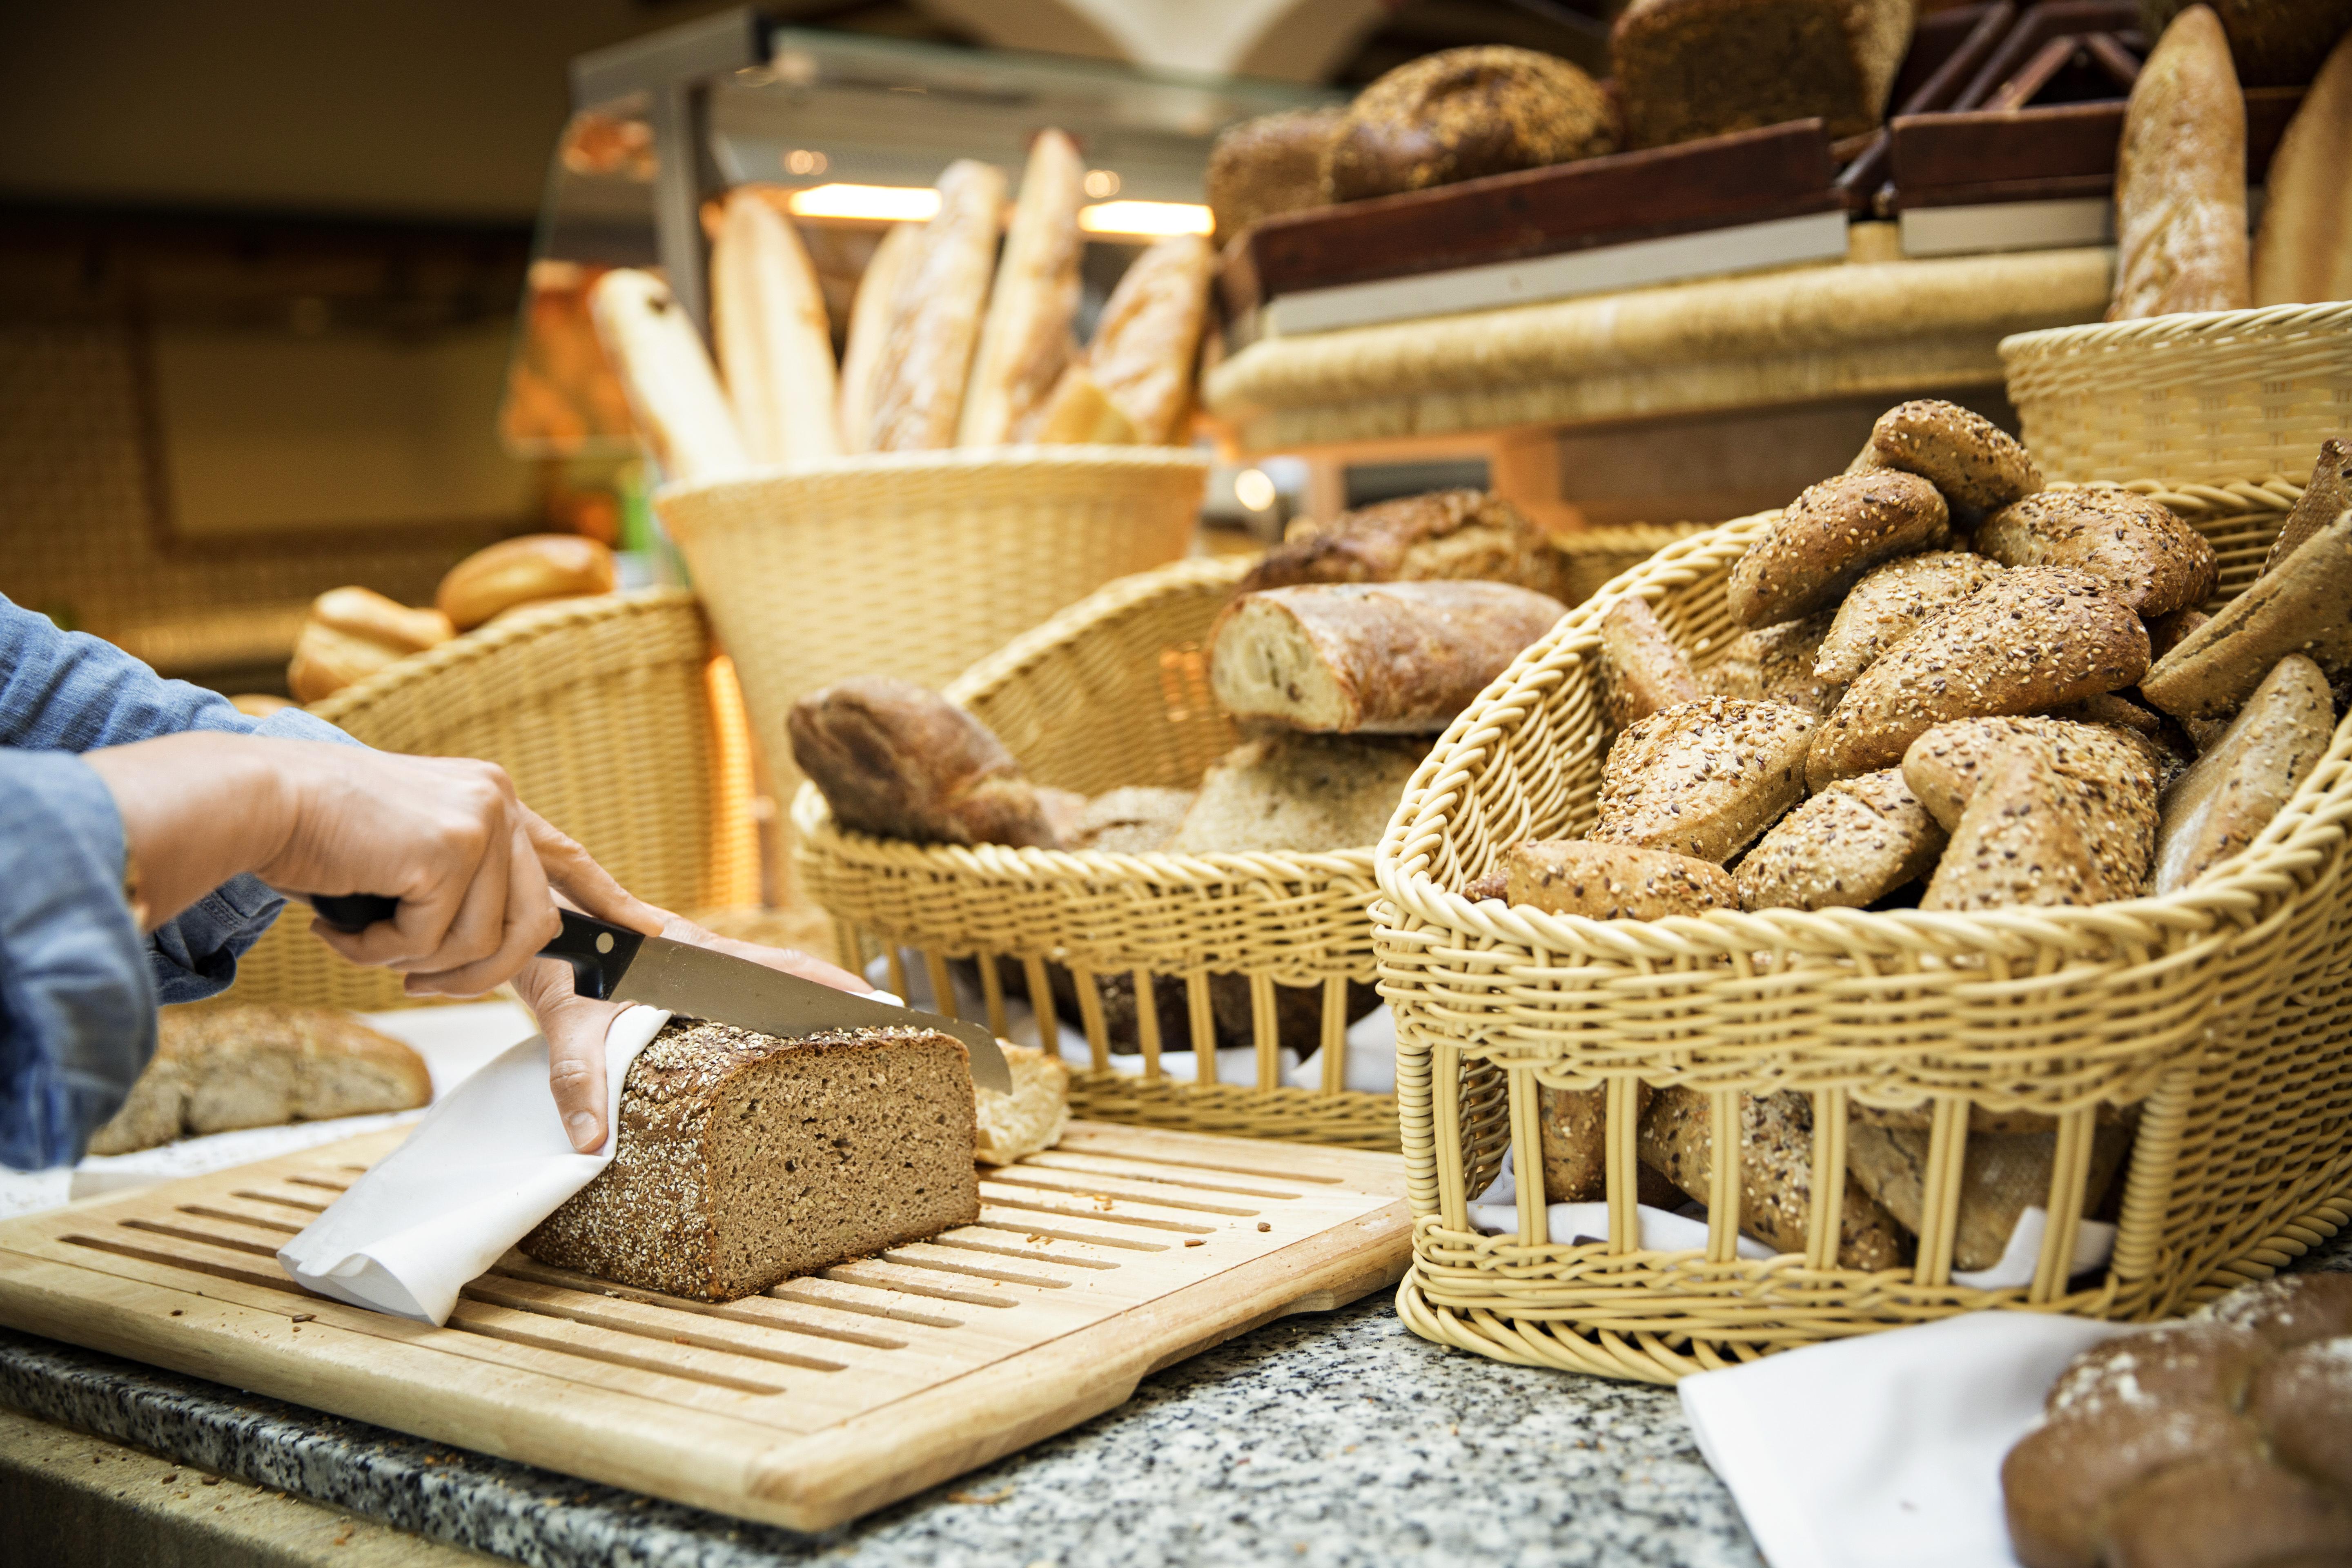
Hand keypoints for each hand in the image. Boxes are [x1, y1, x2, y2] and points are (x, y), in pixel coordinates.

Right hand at [89, 735, 558, 992]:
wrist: (257, 799)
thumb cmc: (315, 834)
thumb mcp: (405, 853)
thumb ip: (455, 884)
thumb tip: (484, 946)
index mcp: (489, 799)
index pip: (564, 856)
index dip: (605, 898)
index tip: (646, 931)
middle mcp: (496, 802)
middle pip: (530, 927)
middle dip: (476, 977)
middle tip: (417, 983)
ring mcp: (479, 822)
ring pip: (482, 944)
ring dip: (414, 964)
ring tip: (361, 940)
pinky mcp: (449, 849)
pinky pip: (433, 942)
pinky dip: (380, 952)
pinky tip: (340, 926)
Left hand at [511, 911, 864, 1152]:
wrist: (526, 924)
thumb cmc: (553, 962)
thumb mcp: (566, 1019)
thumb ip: (577, 1074)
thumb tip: (590, 1140)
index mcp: (694, 957)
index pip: (775, 967)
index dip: (825, 983)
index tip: (873, 998)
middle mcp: (701, 953)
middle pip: (780, 971)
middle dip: (830, 994)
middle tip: (880, 1021)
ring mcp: (691, 959)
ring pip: (759, 976)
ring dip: (799, 997)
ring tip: (843, 1029)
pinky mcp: (677, 970)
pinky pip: (732, 987)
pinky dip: (762, 1003)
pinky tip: (772, 1032)